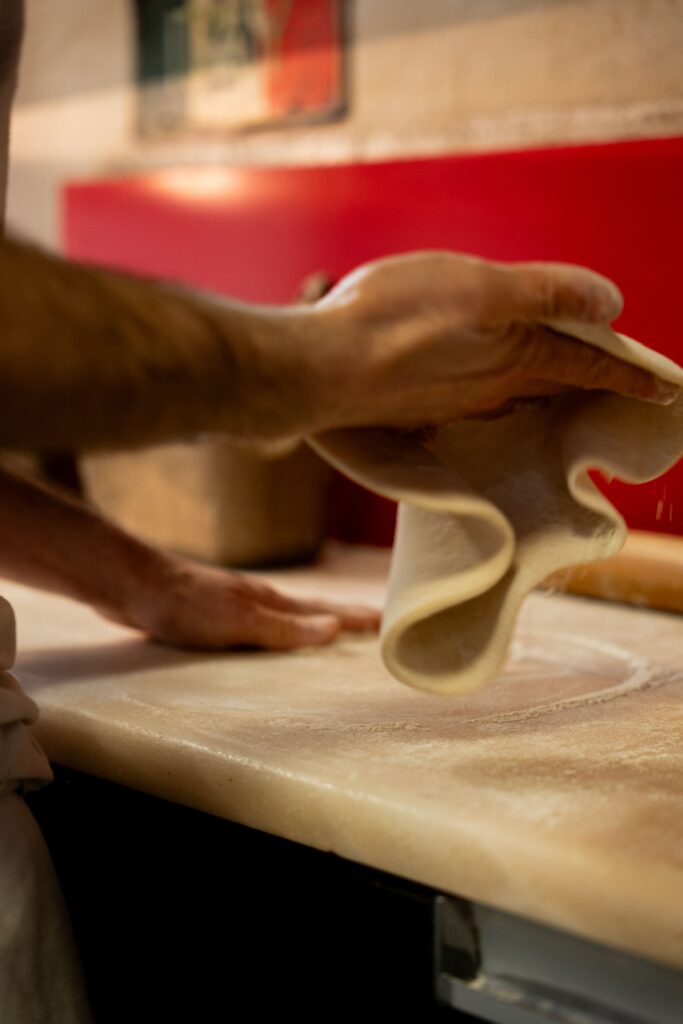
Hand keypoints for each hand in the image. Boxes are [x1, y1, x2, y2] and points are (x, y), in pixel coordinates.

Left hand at [116, 555, 379, 650]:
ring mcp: (236, 604)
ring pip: (285, 616)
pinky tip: (269, 640)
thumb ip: (286, 628)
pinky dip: (279, 631)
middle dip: (342, 617)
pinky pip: (260, 625)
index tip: (389, 618)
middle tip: (371, 624)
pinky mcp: (213, 614)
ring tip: (329, 633)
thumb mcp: (241, 622)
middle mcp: (258, 599)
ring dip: (311, 623)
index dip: (357, 617)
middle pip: (310, 609)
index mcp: (270, 601)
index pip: (326, 609)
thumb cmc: (185, 605)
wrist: (132, 586)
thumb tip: (336, 628)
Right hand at [290, 252, 676, 433]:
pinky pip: (475, 400)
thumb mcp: (479, 287)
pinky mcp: (419, 405)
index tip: (664, 387)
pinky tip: (482, 386)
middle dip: (590, 383)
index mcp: (515, 356)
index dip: (629, 372)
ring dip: (545, 388)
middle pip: (556, 385)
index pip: (589, 366)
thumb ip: (546, 294)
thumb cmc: (394, 319)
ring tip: (560, 382)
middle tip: (617, 381)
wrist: (319, 369)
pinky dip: (496, 391)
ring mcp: (453, 401)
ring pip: (515, 394)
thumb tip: (611, 304)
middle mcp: (491, 387)